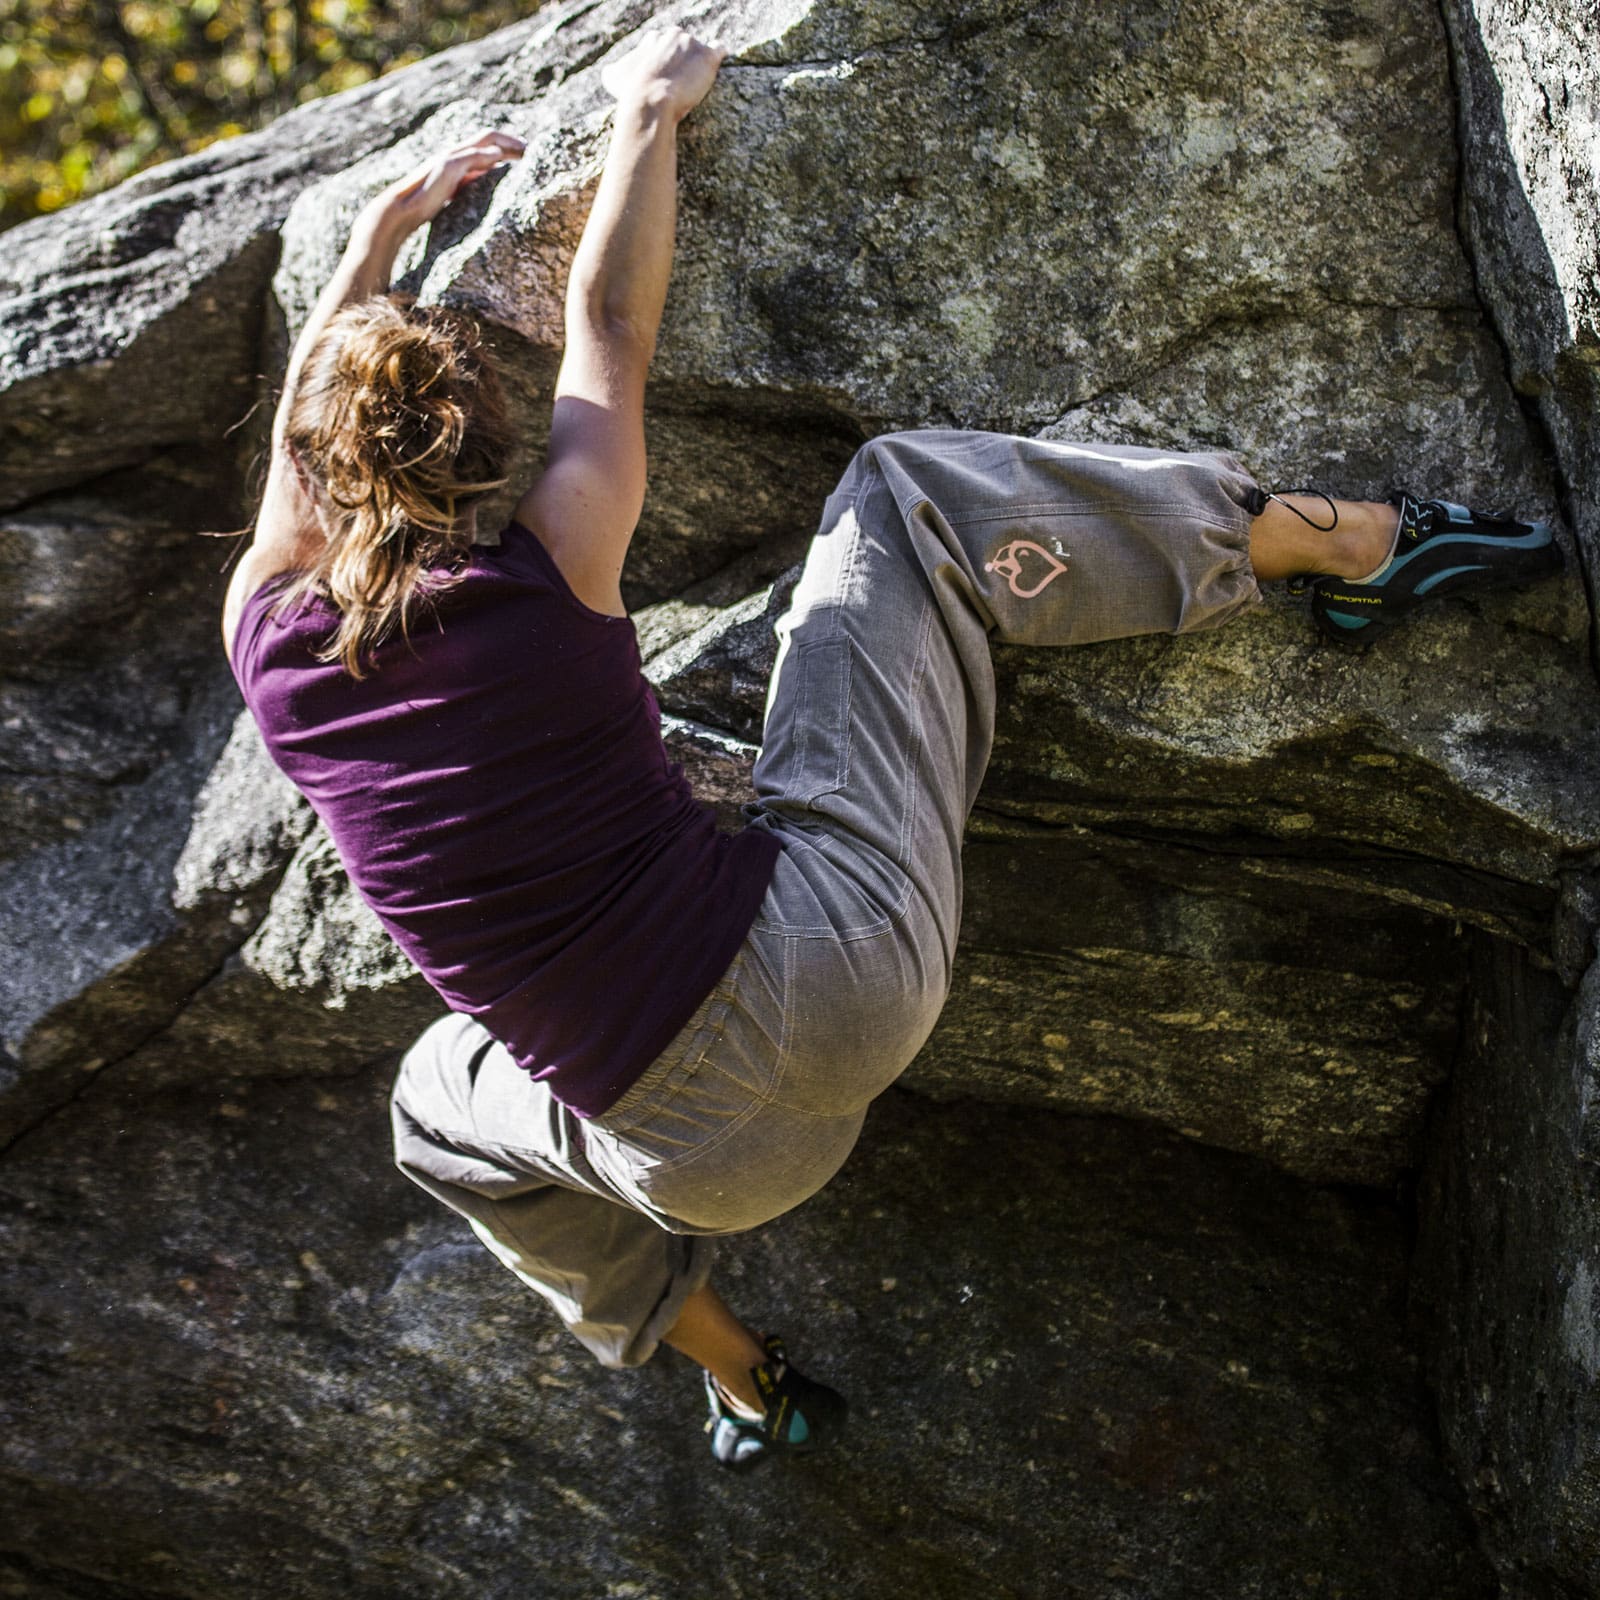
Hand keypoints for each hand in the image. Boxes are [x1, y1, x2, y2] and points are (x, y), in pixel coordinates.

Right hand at [359, 130, 525, 243]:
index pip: (485, 144)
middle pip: (488, 137)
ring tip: (523, 150)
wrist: (401, 210)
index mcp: (456, 158)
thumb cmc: (425, 204)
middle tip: (529, 147)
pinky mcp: (446, 167)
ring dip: (505, 144)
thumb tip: (487, 178)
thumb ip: (467, 181)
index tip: (523, 152)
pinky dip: (486, 155)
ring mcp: (450, 158)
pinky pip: (470, 157)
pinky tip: (499, 157)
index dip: (505, 145)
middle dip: (510, 140)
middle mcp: (454, 153)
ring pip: (483, 142)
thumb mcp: (453, 192)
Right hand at [600, 27, 724, 121]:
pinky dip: (719, 55)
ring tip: (699, 77)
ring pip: (700, 48)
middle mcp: (673, 34)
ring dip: (699, 62)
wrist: (650, 101)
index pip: (664, 41)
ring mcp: (692, 44)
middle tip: (683, 77)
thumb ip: (613, 70)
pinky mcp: (707, 57)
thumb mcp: (614, 77)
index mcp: (655, 37)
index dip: (667, 58)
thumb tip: (609, 71)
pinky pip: (719, 48)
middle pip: (684, 43)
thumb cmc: (631, 92)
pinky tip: (718, 62)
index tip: (667, 73)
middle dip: (684, 58)